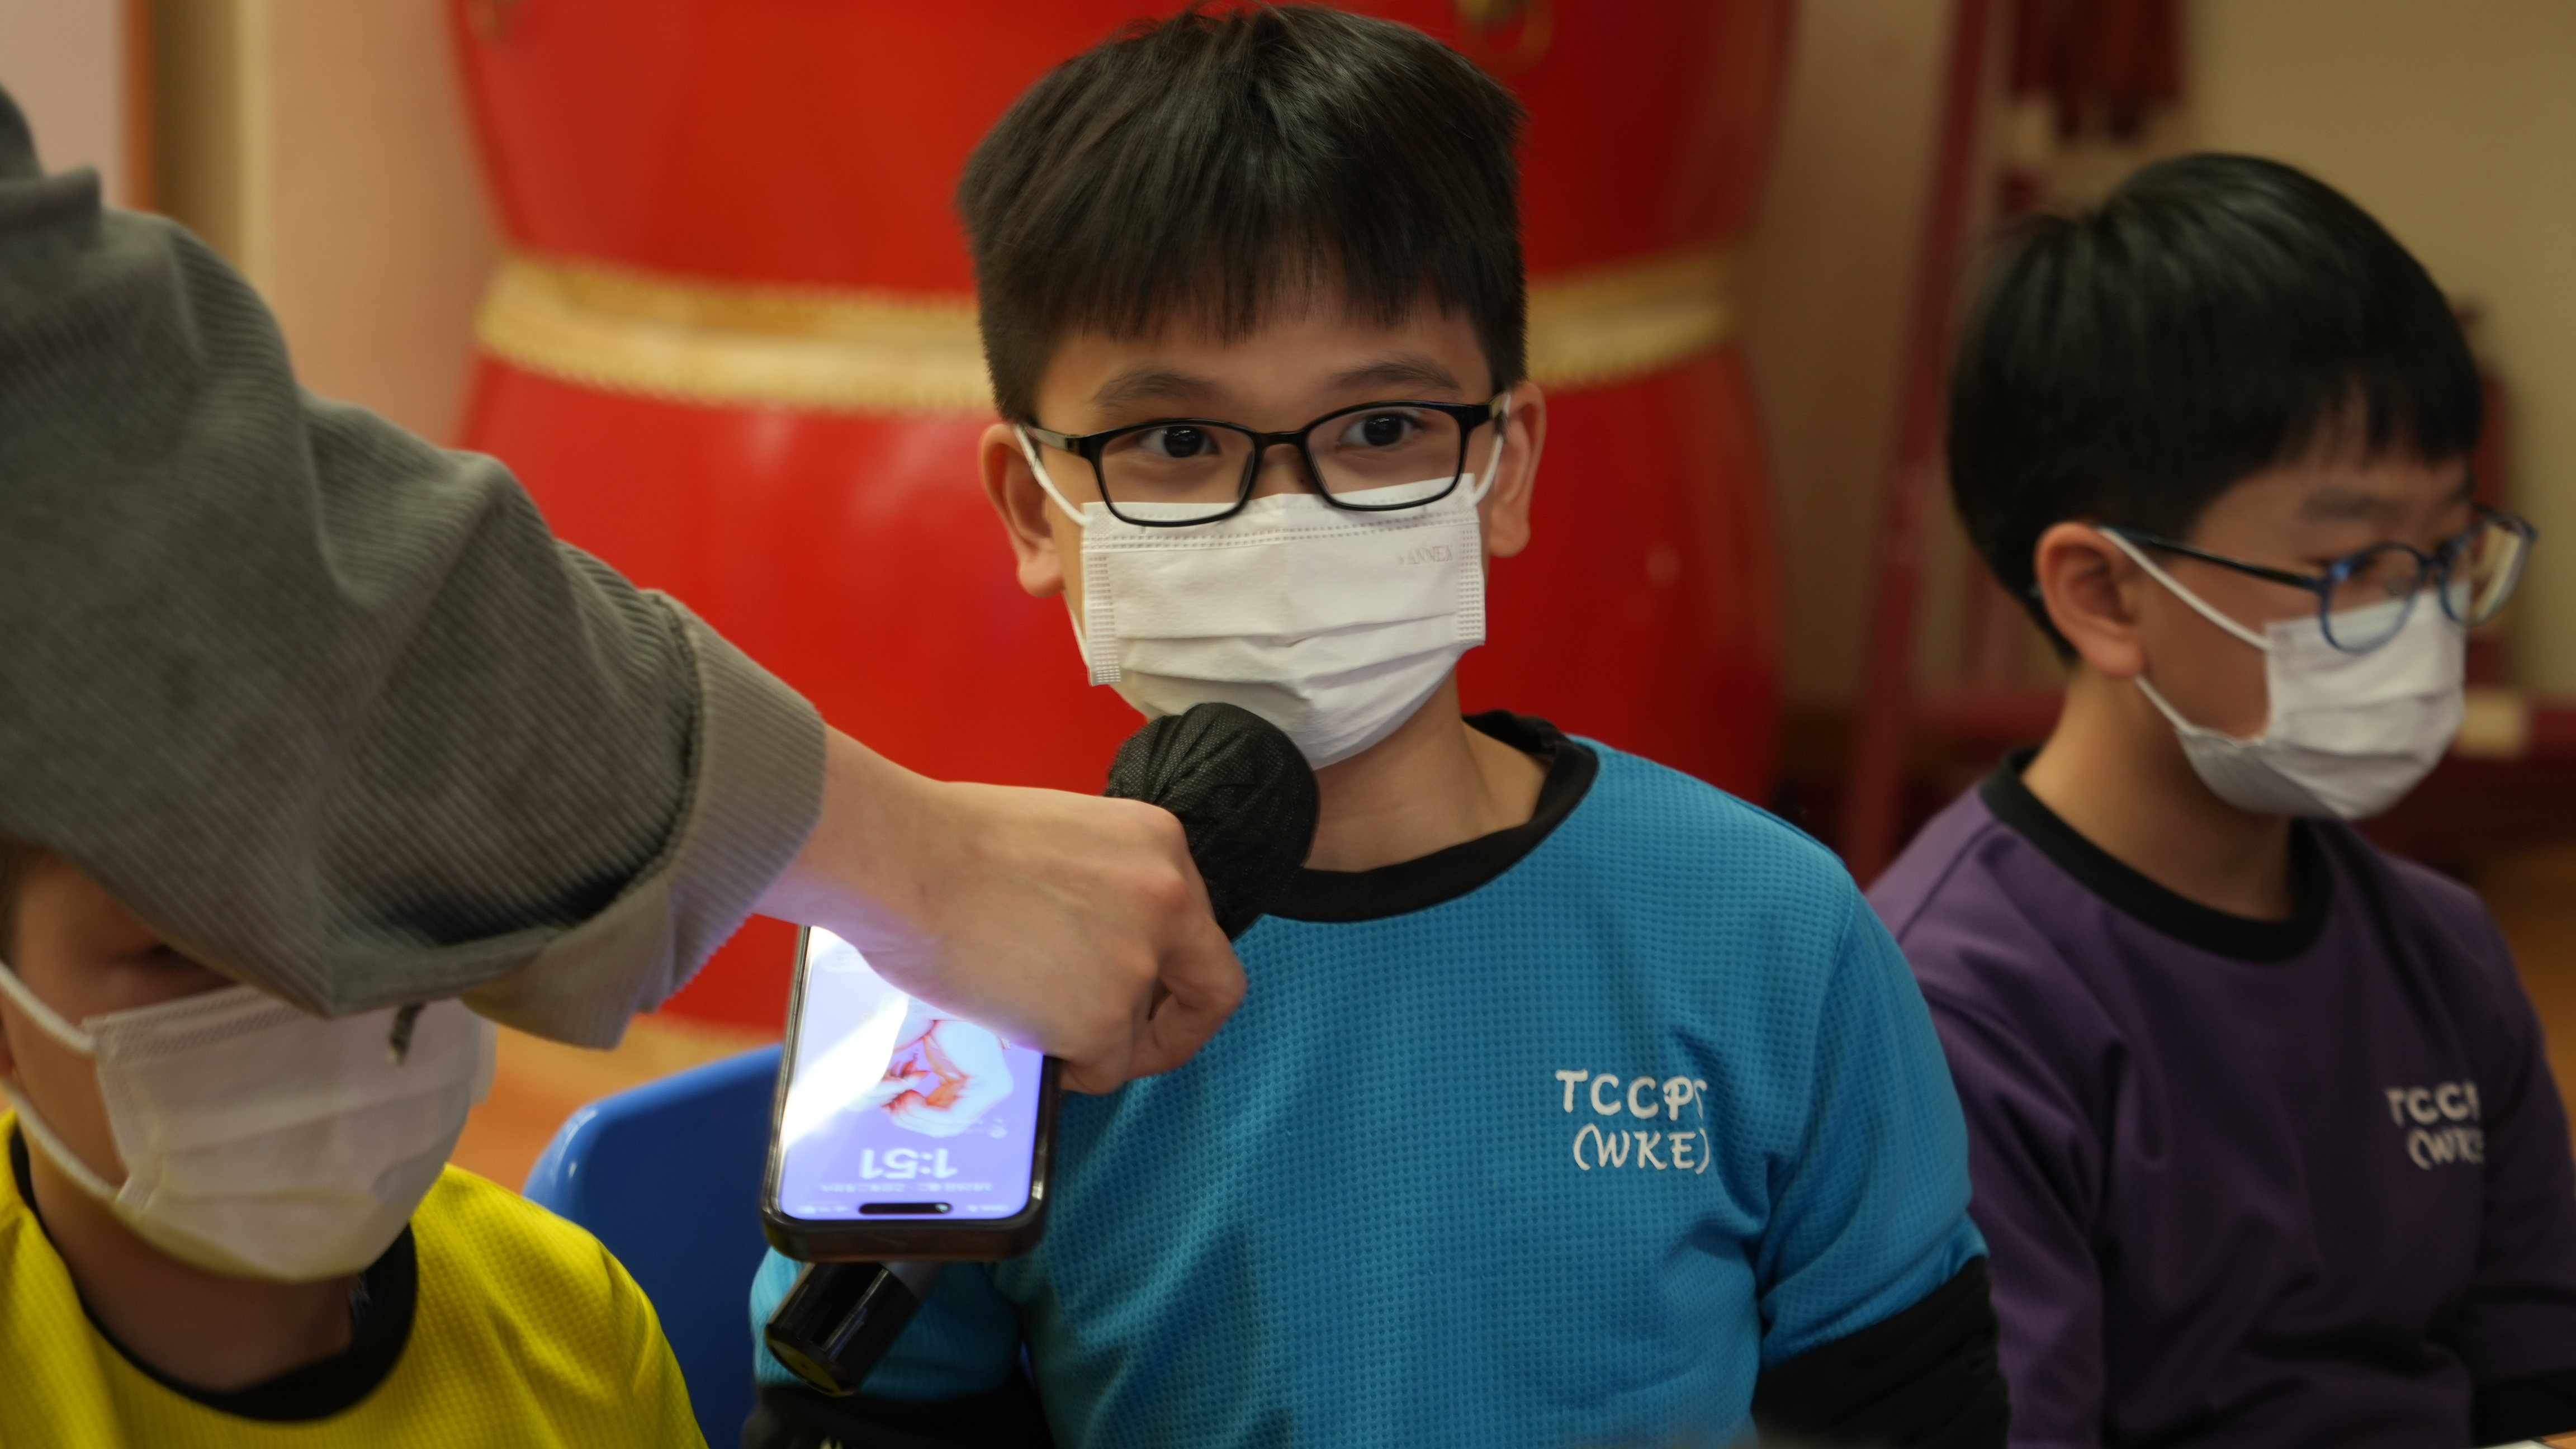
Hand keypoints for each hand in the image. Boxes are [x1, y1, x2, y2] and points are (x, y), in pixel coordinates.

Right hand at [756, 729, 1244, 1093]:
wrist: (904, 860)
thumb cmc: (944, 841)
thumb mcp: (1057, 840)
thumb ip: (1096, 886)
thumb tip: (1082, 937)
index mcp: (1159, 844)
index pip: (1197, 926)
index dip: (1173, 971)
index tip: (1146, 993)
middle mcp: (1168, 899)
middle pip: (1212, 988)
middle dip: (1173, 1029)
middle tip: (1128, 1048)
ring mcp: (1139, 964)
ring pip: (1136, 1035)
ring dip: (1092, 1043)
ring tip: (1028, 1026)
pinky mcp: (1102, 1020)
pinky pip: (1099, 1069)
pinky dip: (1065, 1070)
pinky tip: (1019, 1043)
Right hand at [883, 1018, 1015, 1135]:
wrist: (945, 997)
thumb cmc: (932, 1021)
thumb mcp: (921, 1065)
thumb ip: (909, 1090)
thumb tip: (885, 1111)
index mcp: (973, 1087)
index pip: (942, 1121)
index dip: (910, 1117)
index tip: (890, 1101)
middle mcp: (989, 1091)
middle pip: (943, 1129)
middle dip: (908, 1118)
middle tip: (890, 1102)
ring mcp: (994, 1090)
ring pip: (946, 1127)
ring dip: (912, 1114)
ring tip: (901, 1092)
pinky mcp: (992, 1087)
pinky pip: (952, 1117)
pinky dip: (923, 1110)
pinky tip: (910, 1094)